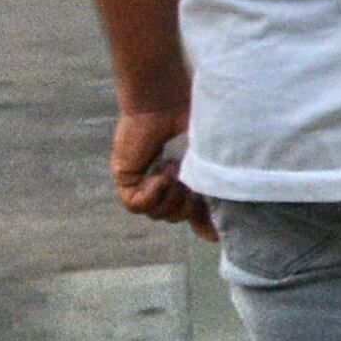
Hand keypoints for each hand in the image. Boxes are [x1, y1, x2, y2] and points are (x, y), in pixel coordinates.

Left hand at [111, 104, 214, 241]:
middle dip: (188, 204)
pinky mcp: (126, 178)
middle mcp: (165, 183)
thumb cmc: (193, 121)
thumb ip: (211, 200)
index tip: (213, 230)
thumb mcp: (209, 165)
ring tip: (175, 170)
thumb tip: (214, 238)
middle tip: (192, 182)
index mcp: (188, 179)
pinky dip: (152, 194)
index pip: (191, 213)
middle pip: (176, 217)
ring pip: (157, 214)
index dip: (201, 221)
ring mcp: (144, 183)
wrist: (165, 102)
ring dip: (170, 196)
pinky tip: (160, 174)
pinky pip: (136, 205)